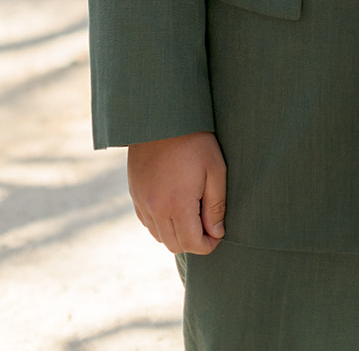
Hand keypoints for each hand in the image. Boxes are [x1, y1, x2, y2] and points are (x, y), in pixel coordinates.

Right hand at [127, 132, 226, 254]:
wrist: (162, 119)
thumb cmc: (195, 142)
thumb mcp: (215, 170)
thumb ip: (216, 206)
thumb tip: (217, 233)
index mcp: (177, 205)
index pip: (192, 244)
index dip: (208, 245)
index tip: (218, 235)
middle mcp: (155, 209)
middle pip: (174, 245)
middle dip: (193, 242)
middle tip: (208, 227)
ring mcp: (142, 203)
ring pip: (159, 236)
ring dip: (176, 234)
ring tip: (192, 215)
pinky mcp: (134, 194)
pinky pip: (147, 222)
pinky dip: (161, 224)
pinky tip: (174, 207)